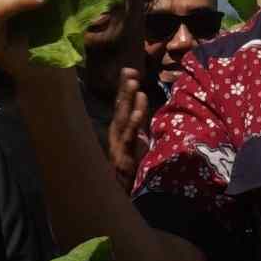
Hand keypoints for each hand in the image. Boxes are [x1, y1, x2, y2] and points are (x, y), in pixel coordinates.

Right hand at [107, 67, 150, 186]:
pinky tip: (138, 111)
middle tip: (130, 71)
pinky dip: (134, 123)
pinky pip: (129, 136)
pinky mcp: (124, 154)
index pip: (122, 104)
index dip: (124, 87)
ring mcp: (119, 143)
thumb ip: (140, 119)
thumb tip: (143, 98)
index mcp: (120, 128)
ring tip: (135, 85)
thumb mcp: (138, 137)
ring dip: (128, 100)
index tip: (130, 70)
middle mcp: (117, 133)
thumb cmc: (135, 162)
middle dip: (125, 89)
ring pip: (123, 118)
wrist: (128, 190)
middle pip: (120, 107)